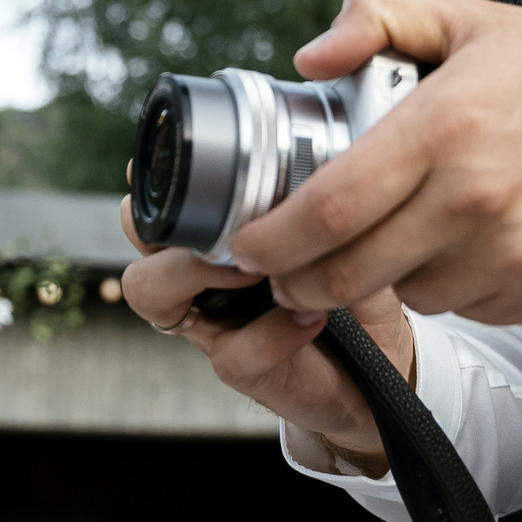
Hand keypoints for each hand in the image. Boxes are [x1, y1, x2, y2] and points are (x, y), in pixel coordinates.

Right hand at [117, 194, 413, 470]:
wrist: (383, 359)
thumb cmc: (352, 287)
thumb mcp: (338, 233)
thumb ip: (314, 201)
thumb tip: (308, 153)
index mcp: (216, 243)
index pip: (159, 211)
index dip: (150, 189)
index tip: (163, 167)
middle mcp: (200, 282)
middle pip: (138, 245)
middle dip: (160, 230)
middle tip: (218, 223)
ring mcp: (213, 325)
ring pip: (152, 294)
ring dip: (193, 271)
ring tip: (253, 269)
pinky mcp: (240, 368)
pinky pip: (234, 350)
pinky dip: (274, 332)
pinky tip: (312, 318)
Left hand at [228, 0, 521, 329]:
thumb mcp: (478, 19)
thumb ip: (381, 17)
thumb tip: (311, 57)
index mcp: (446, 127)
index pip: (327, 209)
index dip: (269, 240)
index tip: (245, 243)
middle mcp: (476, 202)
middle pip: (349, 274)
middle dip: (303, 276)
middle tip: (292, 262)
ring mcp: (516, 259)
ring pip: (409, 295)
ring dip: (390, 274)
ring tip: (412, 226)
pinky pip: (470, 310)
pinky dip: (455, 285)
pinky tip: (477, 239)